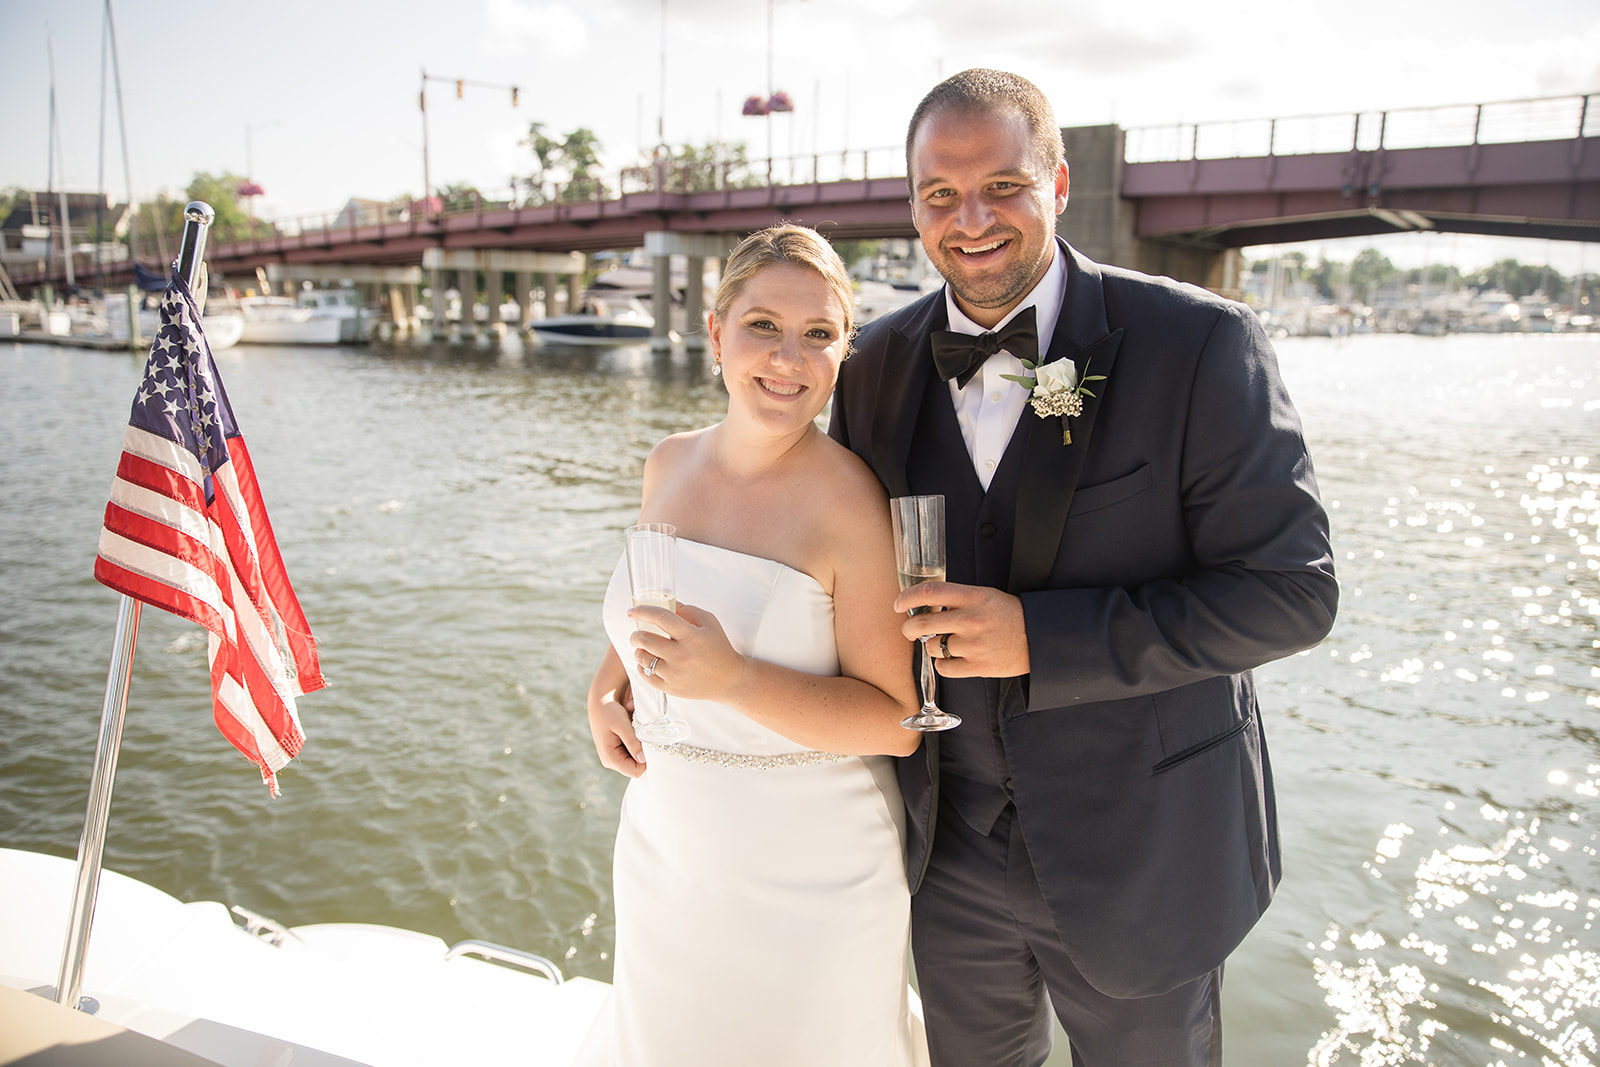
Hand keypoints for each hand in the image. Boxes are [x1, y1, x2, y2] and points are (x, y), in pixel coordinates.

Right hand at [588, 680, 644, 777]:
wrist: (599, 702)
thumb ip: (632, 742)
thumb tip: (643, 759)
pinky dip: (636, 745)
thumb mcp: (622, 725)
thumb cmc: (609, 711)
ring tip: (636, 732)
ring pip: (635, 761)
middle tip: (644, 736)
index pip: (635, 771)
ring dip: (640, 748)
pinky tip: (632, 733)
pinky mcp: (615, 753)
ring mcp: (612, 758)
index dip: (646, 761)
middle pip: (636, 768)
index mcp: (610, 758)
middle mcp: (610, 762)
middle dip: (643, 754)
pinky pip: (632, 755)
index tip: (650, 745)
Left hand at [628, 602, 747, 703]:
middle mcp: (681, 655)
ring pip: (642, 658)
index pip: (661, 618)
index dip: (643, 611)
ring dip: (639, 649)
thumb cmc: (719, 648)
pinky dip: (642, 666)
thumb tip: (667, 603)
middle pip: (645, 640)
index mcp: (691, 636)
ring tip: (645, 648)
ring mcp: (674, 674)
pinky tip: (650, 662)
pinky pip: (645, 674)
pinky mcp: (670, 688)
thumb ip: (688, 610)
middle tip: (637, 633)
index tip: (632, 610)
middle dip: (636, 634)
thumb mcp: (710, 623)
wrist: (728, 679)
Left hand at [894, 581, 1029, 678]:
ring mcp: (973, 645)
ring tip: (945, 643)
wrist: (1037, 637)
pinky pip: (944, 668)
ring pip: (932, 647)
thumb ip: (956, 599)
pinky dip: (944, 663)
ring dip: (932, 645)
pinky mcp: (977, 666)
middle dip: (908, 628)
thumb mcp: (984, 595)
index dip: (907, 598)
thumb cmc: (1008, 614)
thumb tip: (923, 605)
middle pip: (921, 624)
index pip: (929, 593)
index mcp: (972, 597)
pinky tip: (953, 657)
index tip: (899, 605)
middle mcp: (970, 620)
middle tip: (909, 629)